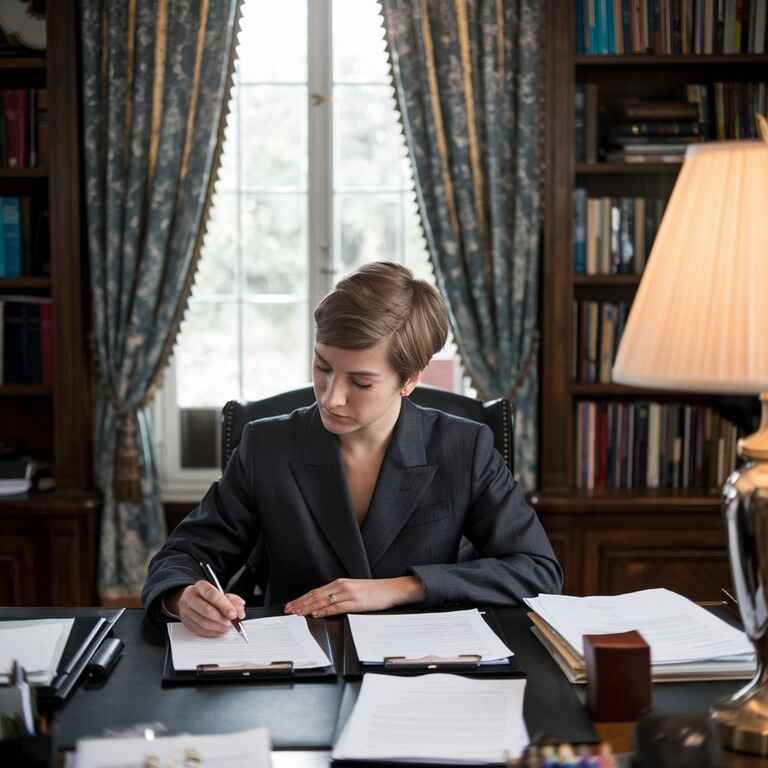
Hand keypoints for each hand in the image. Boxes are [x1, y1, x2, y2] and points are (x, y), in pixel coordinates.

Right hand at [169, 581, 245, 636]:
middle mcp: (190, 598)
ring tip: (228, 626)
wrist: (191, 599)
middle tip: (232, 622)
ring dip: (219, 627)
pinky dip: (213, 632)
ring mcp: (186, 612)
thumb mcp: (221, 592)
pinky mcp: (187, 623)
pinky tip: (221, 629)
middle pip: (206, 610)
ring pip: (203, 622)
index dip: (224, 605)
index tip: (234, 613)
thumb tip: (239, 610)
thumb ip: (232, 600)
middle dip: (222, 618)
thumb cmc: (208, 596)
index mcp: (200, 586)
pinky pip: (201, 631)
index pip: (212, 595)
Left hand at [284, 577, 425, 617]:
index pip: (316, 591)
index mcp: (340, 583)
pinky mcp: (355, 602)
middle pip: (316, 595)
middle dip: (300, 603)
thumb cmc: (374, 591)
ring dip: (308, 607)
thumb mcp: (354, 590)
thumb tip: (323, 604)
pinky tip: (316, 614)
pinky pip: (336, 607)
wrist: (391, 589)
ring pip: (323, 601)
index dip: (302, 598)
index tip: (291, 604)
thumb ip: (339, 595)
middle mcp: (341, 586)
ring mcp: (348, 594)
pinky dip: (324, 611)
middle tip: (288, 609)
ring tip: (297, 612)